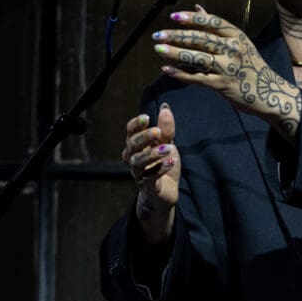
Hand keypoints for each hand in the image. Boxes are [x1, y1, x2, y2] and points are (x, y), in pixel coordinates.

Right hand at [122, 103, 178, 242]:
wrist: (167, 192)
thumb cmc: (163, 165)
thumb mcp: (167, 144)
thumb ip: (166, 129)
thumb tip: (165, 108)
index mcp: (137, 146)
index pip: (130, 132)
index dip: (136, 124)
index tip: (147, 117)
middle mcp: (133, 158)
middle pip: (132, 145)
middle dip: (144, 137)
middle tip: (158, 132)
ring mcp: (139, 173)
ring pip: (138, 162)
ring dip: (152, 153)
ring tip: (168, 148)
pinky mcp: (148, 186)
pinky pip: (150, 177)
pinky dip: (160, 168)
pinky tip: (171, 161)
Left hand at [153, 6, 301, 139]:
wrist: (269, 93)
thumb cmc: (251, 66)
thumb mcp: (239, 43)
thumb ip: (217, 27)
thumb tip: (197, 8)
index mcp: (237, 36)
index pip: (211, 22)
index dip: (191, 19)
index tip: (173, 17)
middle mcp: (233, 49)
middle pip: (201, 39)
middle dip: (177, 36)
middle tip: (157, 35)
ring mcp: (228, 67)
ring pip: (197, 57)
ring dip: (175, 53)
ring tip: (158, 49)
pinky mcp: (222, 85)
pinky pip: (198, 78)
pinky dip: (181, 74)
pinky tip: (167, 69)